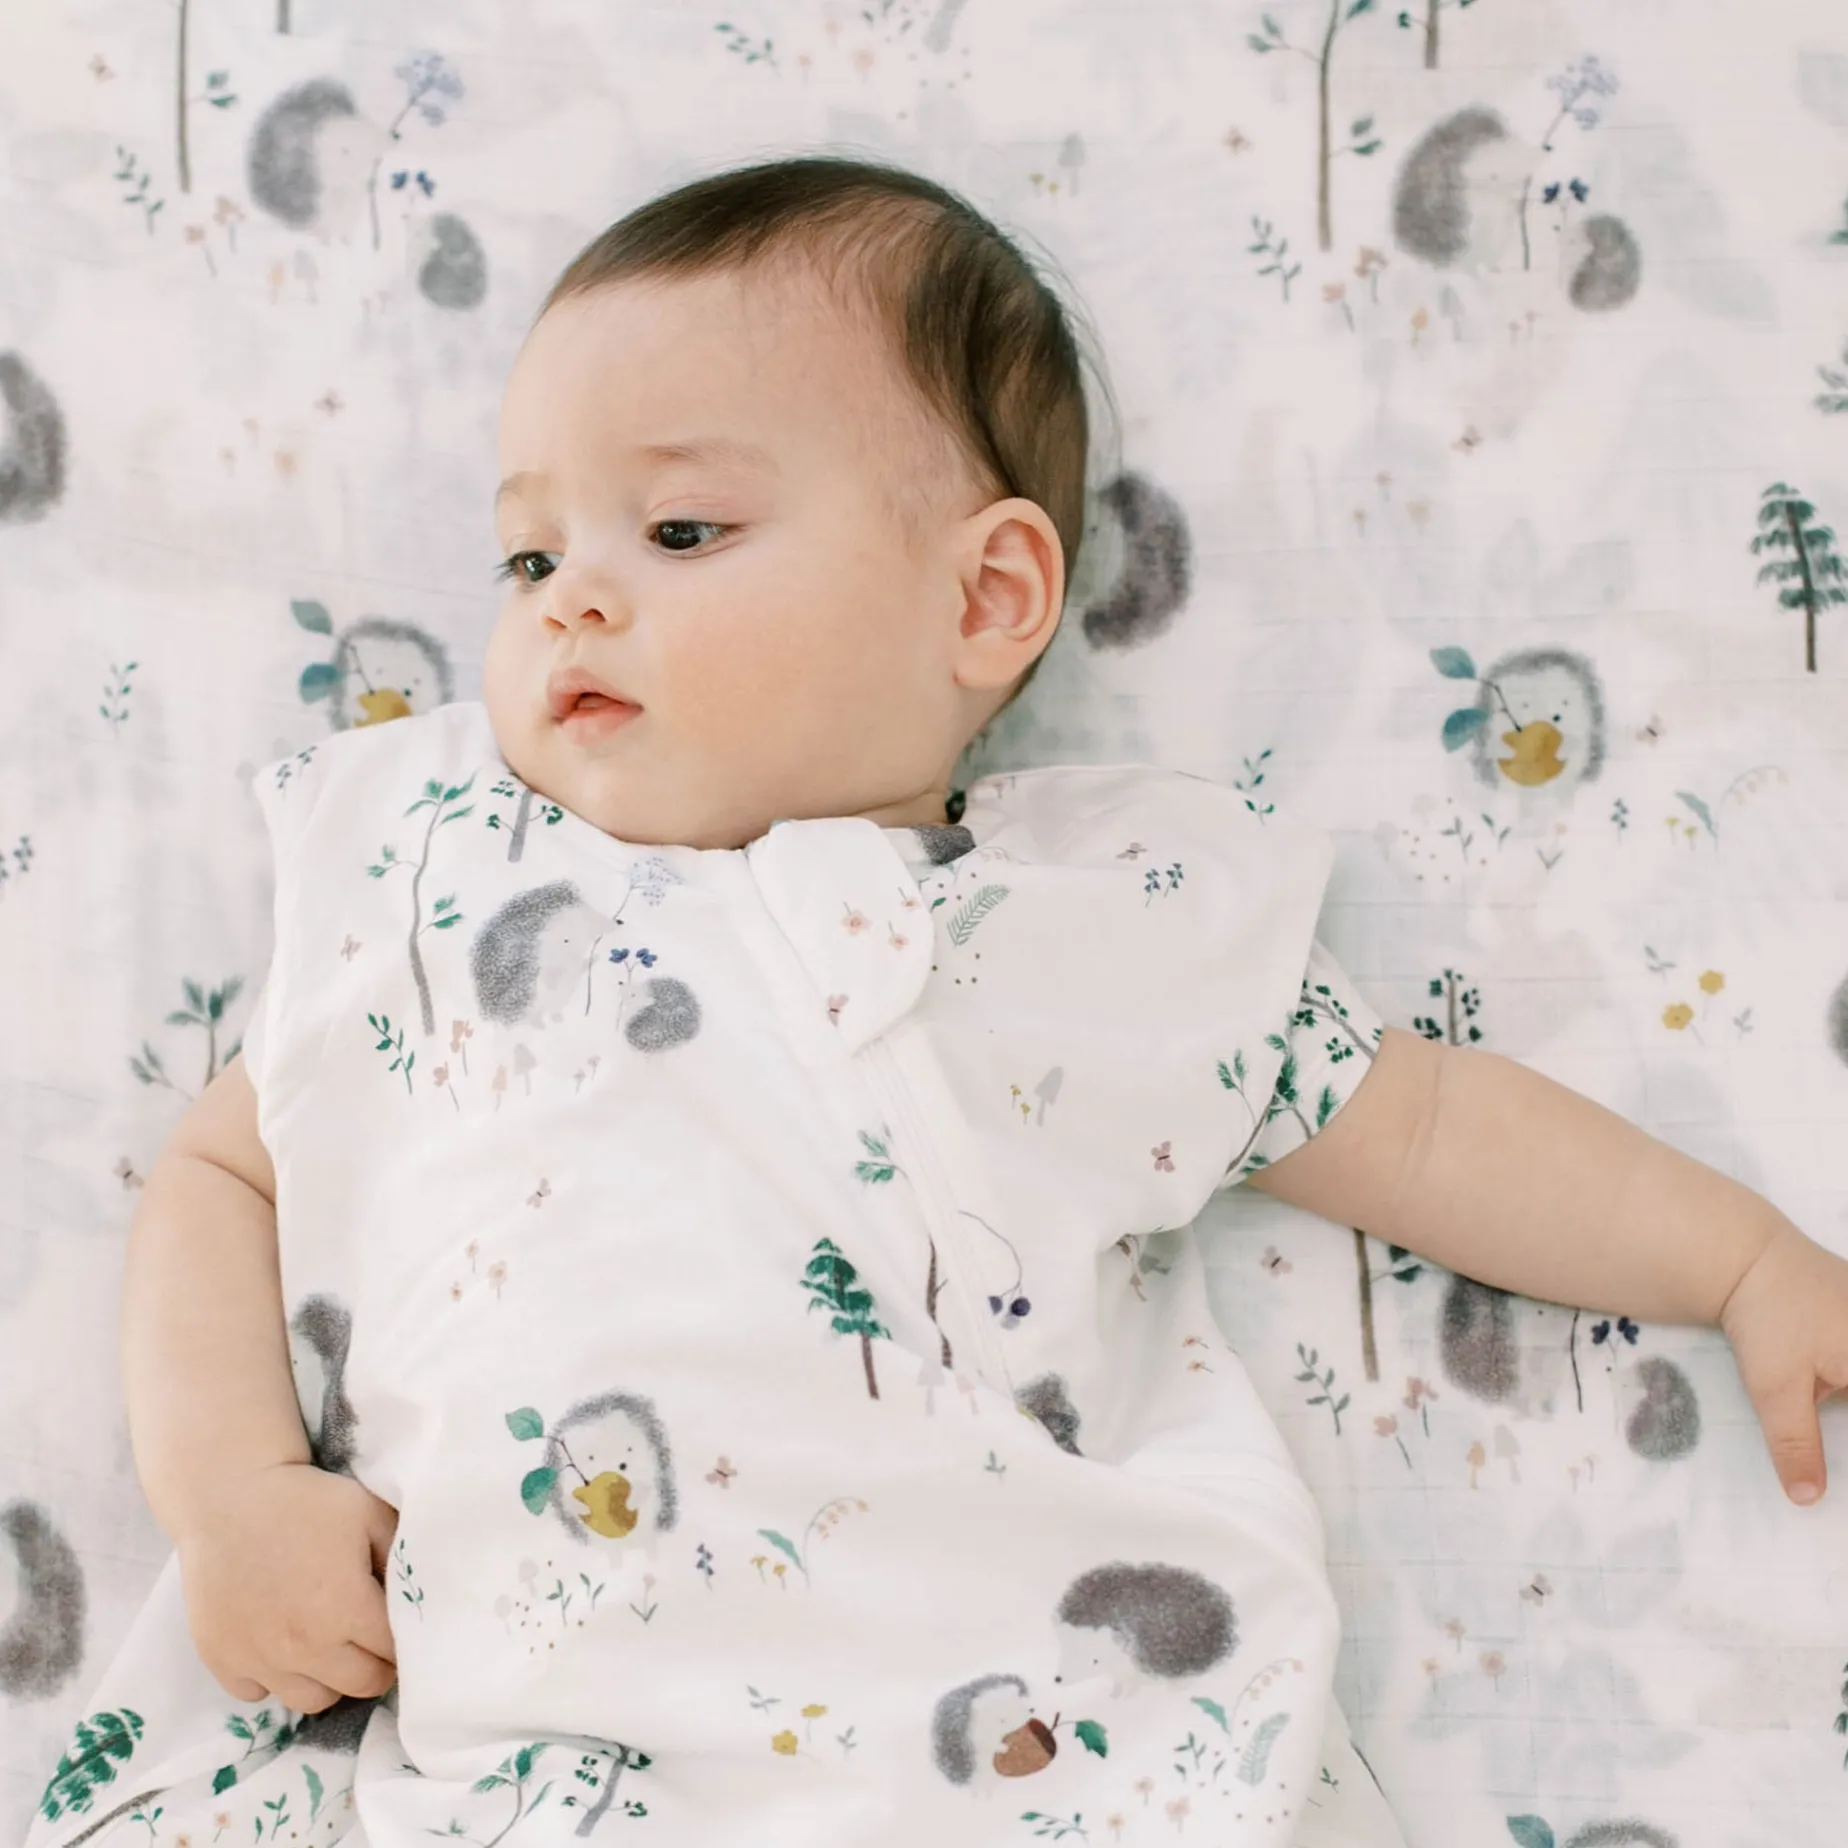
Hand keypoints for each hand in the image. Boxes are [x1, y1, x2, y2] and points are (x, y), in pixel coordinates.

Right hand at [174, 1460, 400, 1712]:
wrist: (229, 1497)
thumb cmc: (306, 1501)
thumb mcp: (370, 1515)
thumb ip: (400, 1557)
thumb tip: (421, 1592)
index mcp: (347, 1609)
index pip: (394, 1653)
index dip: (404, 1644)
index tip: (400, 1633)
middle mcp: (306, 1645)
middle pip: (360, 1685)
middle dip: (376, 1668)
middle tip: (372, 1645)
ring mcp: (261, 1659)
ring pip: (311, 1701)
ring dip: (328, 1680)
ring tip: (328, 1649)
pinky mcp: (222, 1661)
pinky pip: (259, 1693)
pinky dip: (273, 1678)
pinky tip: (279, 1646)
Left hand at [1718, 1221, 1847, 1504]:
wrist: (1747, 1254)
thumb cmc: (1767, 1319)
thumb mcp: (1776, 1387)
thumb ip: (1796, 1445)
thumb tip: (1808, 1499)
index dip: (1839, 1444)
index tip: (1826, 1427)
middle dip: (1837, 1409)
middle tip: (1812, 1399)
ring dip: (1838, 1393)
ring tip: (1809, 1389)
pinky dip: (1839, 1382)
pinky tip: (1820, 1381)